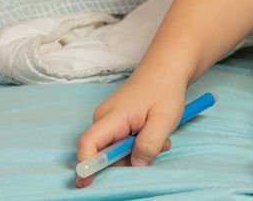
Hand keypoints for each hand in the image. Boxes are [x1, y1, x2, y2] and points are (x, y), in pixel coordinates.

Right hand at [74, 72, 186, 187]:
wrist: (166, 70)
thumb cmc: (165, 90)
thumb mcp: (165, 118)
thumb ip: (150, 143)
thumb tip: (136, 165)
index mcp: (112, 115)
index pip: (89, 142)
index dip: (87, 164)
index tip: (87, 182)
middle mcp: (104, 119)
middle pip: (103, 152)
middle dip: (127, 158)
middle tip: (157, 148)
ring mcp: (108, 121)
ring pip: (114, 149)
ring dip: (136, 151)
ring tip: (160, 138)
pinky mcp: (115, 123)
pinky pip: (120, 143)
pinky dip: (136, 145)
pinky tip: (153, 135)